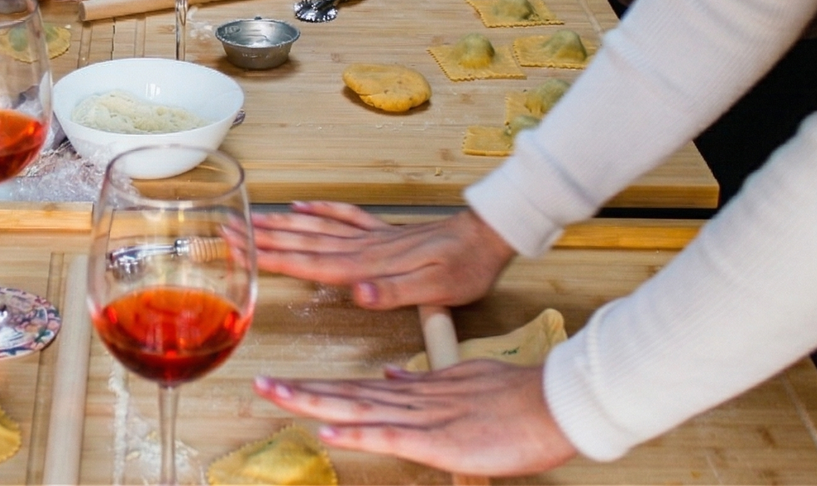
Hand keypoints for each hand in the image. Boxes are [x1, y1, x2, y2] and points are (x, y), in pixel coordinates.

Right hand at [252, 205, 513, 307]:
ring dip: (281, 225)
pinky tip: (303, 207)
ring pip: (316, 230)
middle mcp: (363, 249)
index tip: (239, 248)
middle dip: (261, 237)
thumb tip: (358, 293)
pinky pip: (345, 218)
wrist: (489, 236)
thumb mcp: (436, 290)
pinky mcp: (386, 234)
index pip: (309, 263)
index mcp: (368, 266)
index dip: (270, 257)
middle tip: (226, 227)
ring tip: (251, 218)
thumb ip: (393, 292)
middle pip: (302, 242)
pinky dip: (320, 211)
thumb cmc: (466, 268)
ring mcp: (373, 238)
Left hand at [254, 361, 576, 477]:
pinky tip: (329, 428)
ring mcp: (424, 418)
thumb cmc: (515, 397)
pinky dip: (359, 432)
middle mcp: (412, 400)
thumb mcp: (460, 381)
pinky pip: (392, 436)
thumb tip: (388, 375)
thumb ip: (421, 382)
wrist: (556, 401)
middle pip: (347, 395)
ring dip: (315, 403)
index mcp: (417, 390)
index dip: (318, 386)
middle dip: (301, 391)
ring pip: (359, 409)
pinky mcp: (441, 440)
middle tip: (260, 383)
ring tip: (276, 395)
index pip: (357, 389)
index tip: (283, 382)